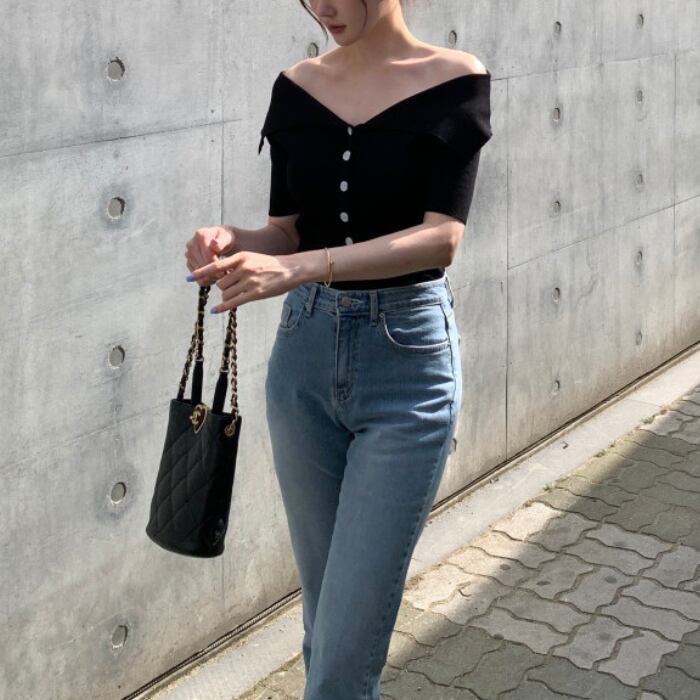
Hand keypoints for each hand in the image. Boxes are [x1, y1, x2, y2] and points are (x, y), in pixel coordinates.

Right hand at [184, 226, 235, 284]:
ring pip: (198, 273)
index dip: (217, 266)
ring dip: (211, 277)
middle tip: (225, 276)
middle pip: (202, 265)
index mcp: (201, 235)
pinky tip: (215, 277)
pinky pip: (196, 277)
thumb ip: (222, 241)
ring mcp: (188, 253)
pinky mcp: (188, 262)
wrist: (220, 240)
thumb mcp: (227, 238)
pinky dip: (206, 280)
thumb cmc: (225, 239)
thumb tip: (215, 246)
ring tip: (221, 276)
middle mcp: (191, 244)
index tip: (226, 272)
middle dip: (214, 272)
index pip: (208, 256)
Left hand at [187, 251, 301, 312]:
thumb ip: (235, 265)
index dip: (201, 272)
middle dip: (223, 287)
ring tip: (237, 294)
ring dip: (227, 296)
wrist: (290, 269)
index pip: (216, 265)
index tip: (189, 278)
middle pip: (220, 283)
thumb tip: (219, 277)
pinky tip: (215, 311)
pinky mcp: (255, 293)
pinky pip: (234, 302)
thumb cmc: (269, 265)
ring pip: (226, 293)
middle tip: (231, 288)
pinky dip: (222, 307)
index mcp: (241, 257)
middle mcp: (243, 268)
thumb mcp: (251, 258)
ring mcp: (249, 281)